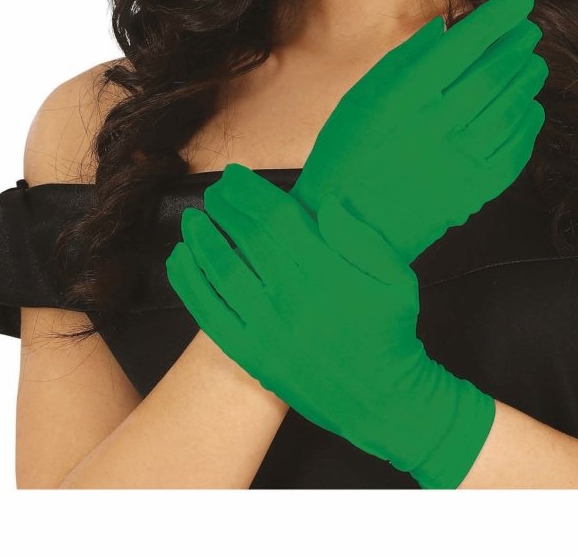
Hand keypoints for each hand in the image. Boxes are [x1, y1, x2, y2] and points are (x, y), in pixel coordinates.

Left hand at [165, 163, 494, 487]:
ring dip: (201, 240)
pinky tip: (180, 261)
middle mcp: (292, 298)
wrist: (381, 402)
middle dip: (224, 207)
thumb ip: (361, 238)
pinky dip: (190, 285)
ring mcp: (268, 330)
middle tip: (213, 191)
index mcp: (326, 273)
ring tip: (191, 220)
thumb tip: (326, 202)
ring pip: (221, 272)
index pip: (276, 217)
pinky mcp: (253, 356)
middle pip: (246, 238)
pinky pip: (210, 315)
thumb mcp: (397, 280)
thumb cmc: (390, 334)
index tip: (235, 174)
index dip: (249, 191)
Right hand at [290, 0, 548, 261]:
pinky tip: (529, 110)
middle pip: (494, 72)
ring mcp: (457, 159)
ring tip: (534, 65)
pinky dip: (527, 125)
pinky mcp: (472, 190)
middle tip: (530, 32)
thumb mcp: (359, 99)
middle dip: (518, 45)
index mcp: (403, 96)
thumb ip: (402, 61)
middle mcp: (435, 123)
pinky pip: (513, 150)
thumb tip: (442, 27)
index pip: (465, 44)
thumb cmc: (345, 157)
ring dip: (527, 81)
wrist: (344, 232)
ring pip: (510, 108)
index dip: (498, 16)